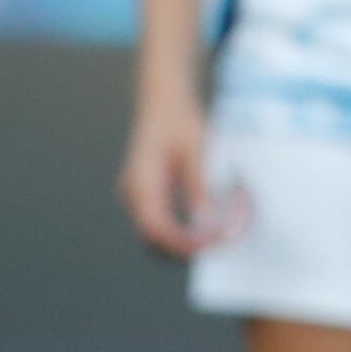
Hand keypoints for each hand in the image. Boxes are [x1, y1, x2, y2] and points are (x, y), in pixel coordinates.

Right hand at [120, 88, 236, 255]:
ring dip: (183, 242)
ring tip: (215, 236)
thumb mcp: (196, 150)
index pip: (155, 228)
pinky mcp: (147, 196)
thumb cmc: (179, 121)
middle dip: (184, 248)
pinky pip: (161, 223)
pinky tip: (205, 227)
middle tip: (218, 245)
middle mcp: (133, 194)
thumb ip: (198, 186)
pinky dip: (181, 231)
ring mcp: (137, 197)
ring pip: (156, 235)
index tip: (210, 244)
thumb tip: (205, 222)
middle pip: (153, 238)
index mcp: (140, 182)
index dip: (181, 243)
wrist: (163, 103)